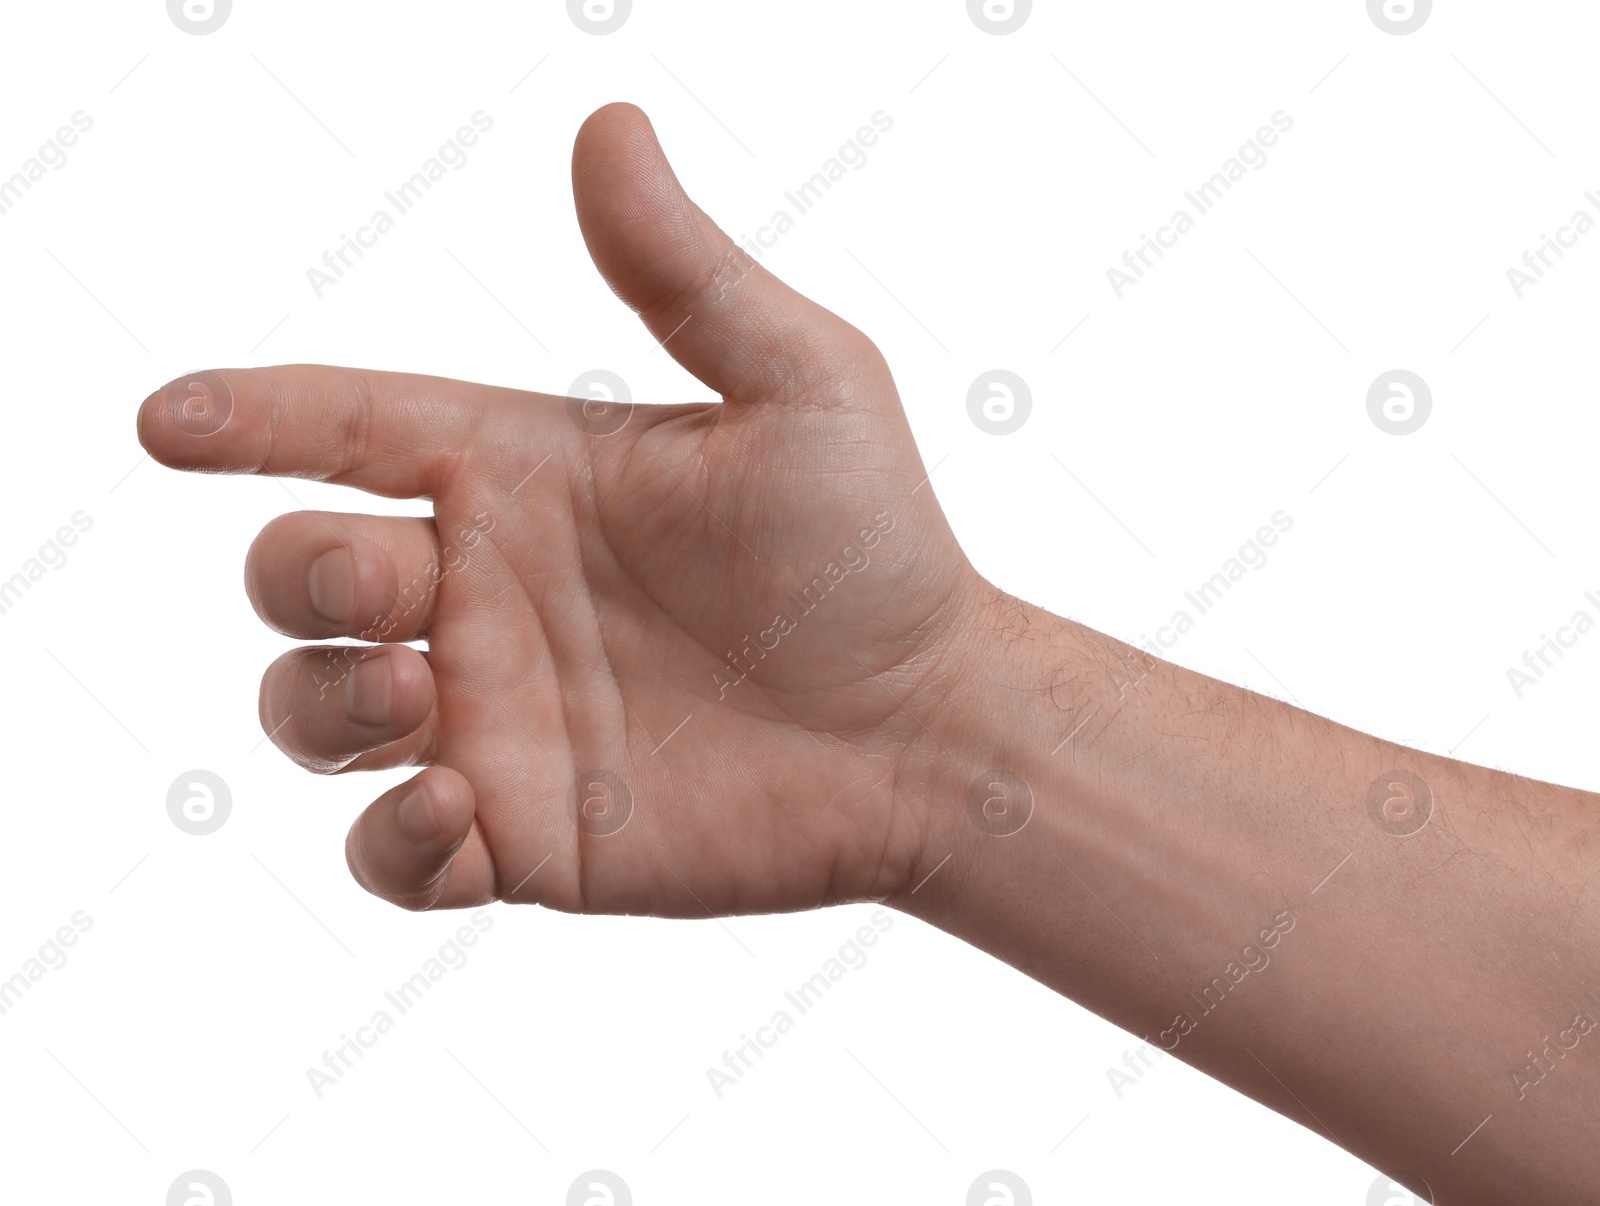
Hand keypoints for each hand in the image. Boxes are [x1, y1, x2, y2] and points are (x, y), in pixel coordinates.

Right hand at [137, 102, 980, 915]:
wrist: (932, 728)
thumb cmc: (874, 550)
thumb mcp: (799, 385)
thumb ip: (684, 274)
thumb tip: (608, 125)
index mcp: (524, 474)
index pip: (346, 429)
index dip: (249, 418)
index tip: (169, 419)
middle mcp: (487, 593)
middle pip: (298, 575)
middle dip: (300, 573)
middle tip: (406, 587)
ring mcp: (497, 720)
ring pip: (311, 710)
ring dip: (319, 701)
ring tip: (418, 692)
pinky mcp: (524, 838)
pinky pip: (389, 857)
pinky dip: (386, 841)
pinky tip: (456, 807)